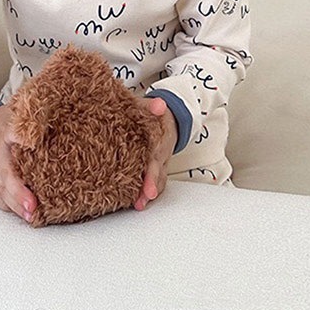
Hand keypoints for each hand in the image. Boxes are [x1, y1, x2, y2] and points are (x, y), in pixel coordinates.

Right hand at [0, 104, 37, 222]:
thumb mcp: (14, 111)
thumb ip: (32, 114)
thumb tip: (56, 105)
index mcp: (4, 133)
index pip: (12, 133)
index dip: (21, 137)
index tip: (29, 143)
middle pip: (6, 174)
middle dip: (18, 191)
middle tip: (33, 205)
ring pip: (1, 190)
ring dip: (15, 204)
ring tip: (31, 215)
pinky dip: (9, 206)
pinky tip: (23, 214)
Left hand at [133, 97, 177, 211]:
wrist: (169, 118)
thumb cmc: (154, 114)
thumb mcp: (151, 106)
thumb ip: (153, 104)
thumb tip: (160, 104)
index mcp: (160, 139)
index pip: (156, 157)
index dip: (152, 172)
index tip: (149, 187)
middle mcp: (162, 153)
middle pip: (158, 172)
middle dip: (152, 186)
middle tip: (144, 199)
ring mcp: (161, 162)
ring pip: (159, 179)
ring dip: (151, 193)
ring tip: (140, 204)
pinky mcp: (157, 167)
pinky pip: (157, 180)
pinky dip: (150, 191)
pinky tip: (139, 201)